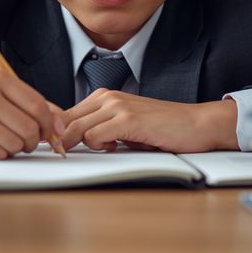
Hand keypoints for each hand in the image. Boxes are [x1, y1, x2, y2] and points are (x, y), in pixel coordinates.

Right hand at [0, 68, 65, 159]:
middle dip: (32, 141)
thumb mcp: (4, 95)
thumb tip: (61, 125)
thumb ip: (34, 105)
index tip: (50, 134)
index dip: (49, 125)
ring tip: (5, 142)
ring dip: (14, 149)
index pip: (37, 105)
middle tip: (26, 143)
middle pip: (28, 127)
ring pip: (13, 142)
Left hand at [61, 90, 239, 152]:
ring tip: (105, 148)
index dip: (57, 134)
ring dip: (82, 146)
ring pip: (76, 130)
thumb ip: (101, 129)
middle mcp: (107, 97)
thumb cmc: (162, 128)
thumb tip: (72, 142)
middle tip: (65, 156)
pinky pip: (94, 137)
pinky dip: (99, 147)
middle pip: (65, 122)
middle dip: (61, 142)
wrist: (195, 124)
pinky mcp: (128, 119)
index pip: (65, 114)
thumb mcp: (125, 126)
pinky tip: (116, 147)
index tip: (56, 150)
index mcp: (104, 97)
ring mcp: (117, 106)